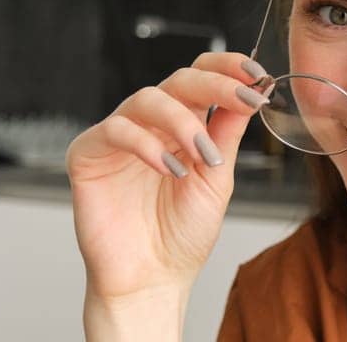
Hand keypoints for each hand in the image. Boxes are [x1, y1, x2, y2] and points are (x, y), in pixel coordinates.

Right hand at [65, 52, 270, 335]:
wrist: (152, 279)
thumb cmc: (182, 234)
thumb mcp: (217, 179)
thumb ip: (227, 134)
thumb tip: (251, 91)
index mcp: (185, 126)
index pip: (203, 79)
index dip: (228, 68)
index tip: (258, 74)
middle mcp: (152, 125)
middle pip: (179, 80)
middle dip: (215, 85)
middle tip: (244, 98)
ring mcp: (119, 138)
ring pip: (147, 98)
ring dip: (183, 121)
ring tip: (202, 155)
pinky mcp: (88, 155)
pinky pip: (115, 130)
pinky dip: (146, 144)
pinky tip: (169, 168)